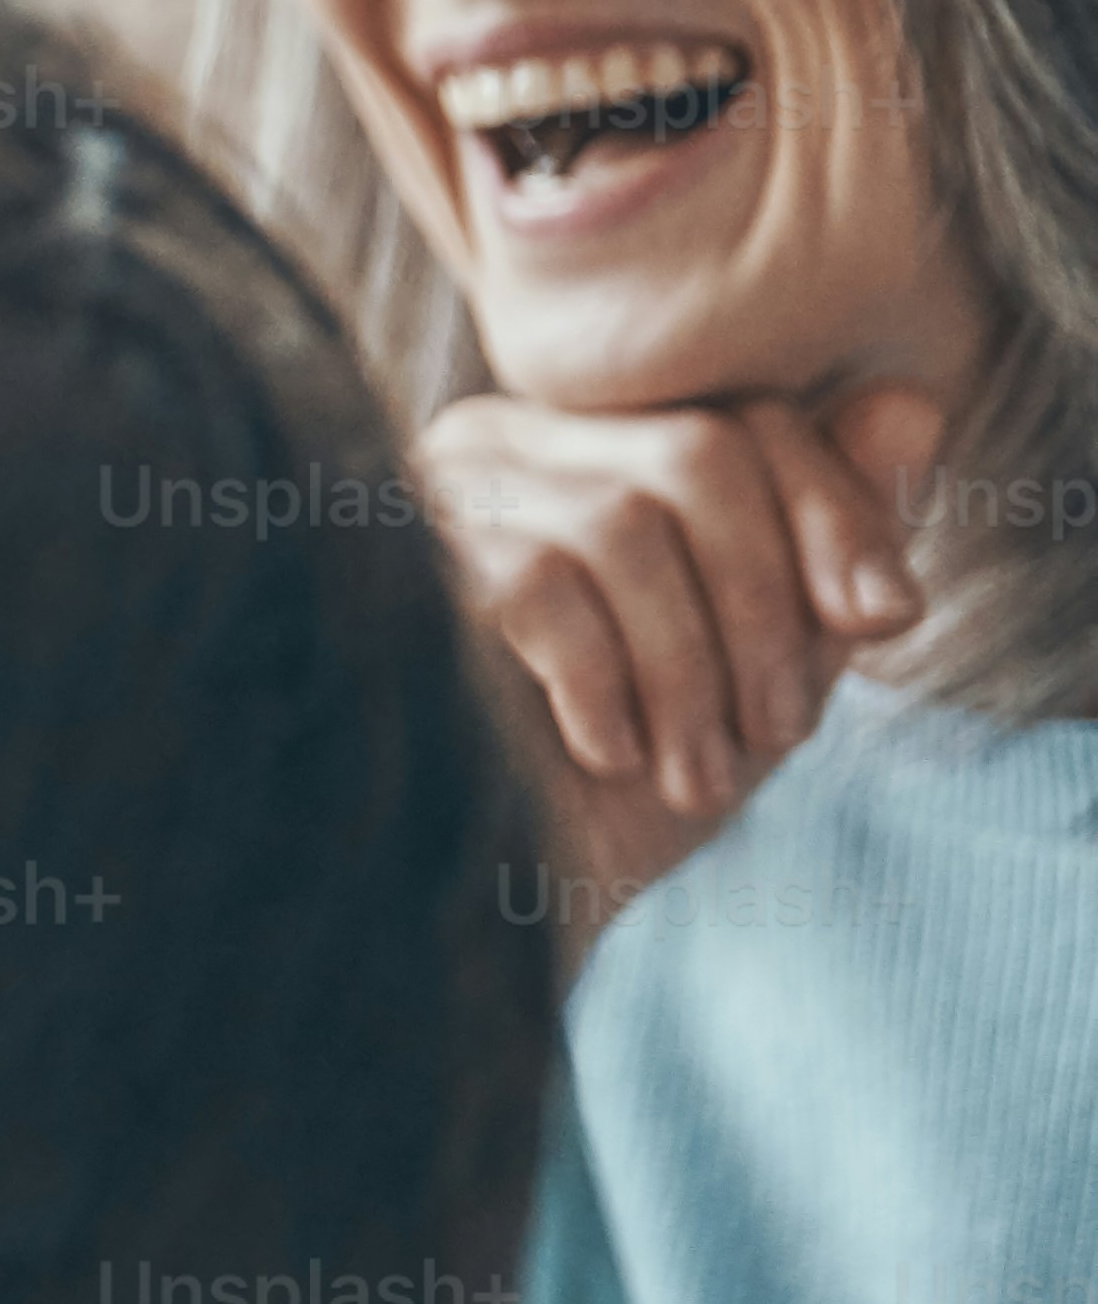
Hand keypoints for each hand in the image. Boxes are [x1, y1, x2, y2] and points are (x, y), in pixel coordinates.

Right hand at [416, 376, 941, 911]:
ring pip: (625, 523)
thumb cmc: (613, 791)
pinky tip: (608, 756)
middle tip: (778, 731)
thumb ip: (833, 544)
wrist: (481, 899)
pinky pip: (540, 586)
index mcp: (580, 448)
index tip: (885, 623)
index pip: (740, 418)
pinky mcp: (391, 567)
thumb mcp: (761, 664)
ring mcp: (430, 497)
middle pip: (697, 453)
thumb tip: (914, 404)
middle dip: (768, 601)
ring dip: (690, 668)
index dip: (835, 511)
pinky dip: (602, 682)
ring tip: (696, 773)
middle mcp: (496, 442)